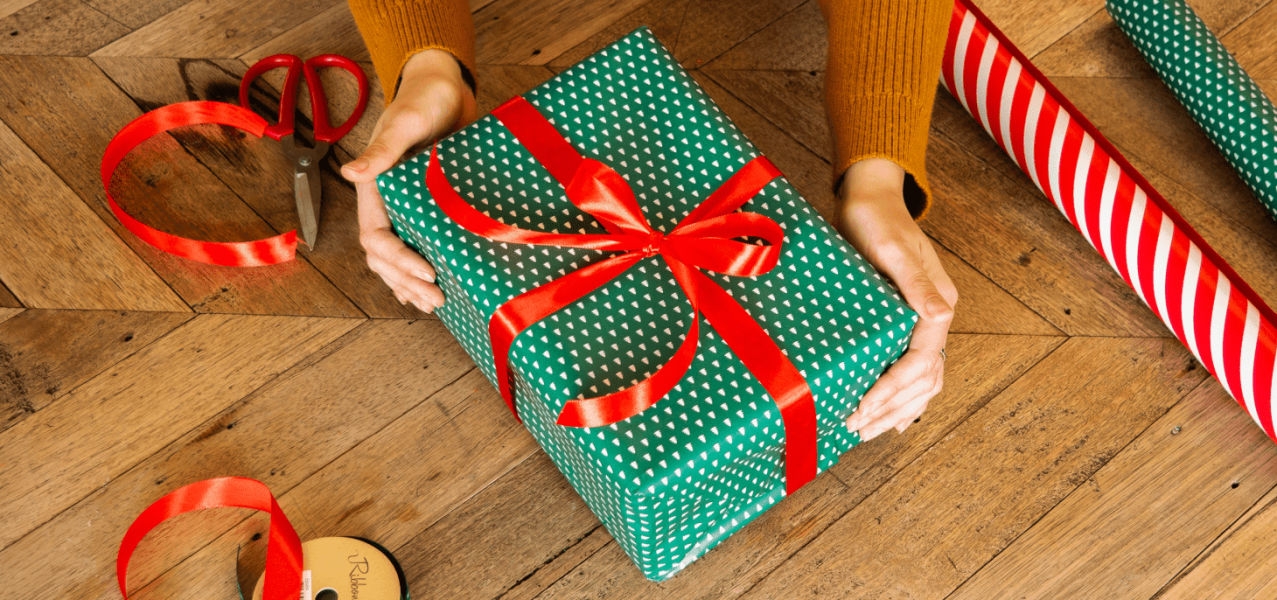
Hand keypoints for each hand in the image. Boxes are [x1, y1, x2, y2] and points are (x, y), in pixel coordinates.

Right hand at [340, 49, 477, 312]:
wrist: (445, 91)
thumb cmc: (425, 101)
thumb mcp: (407, 122)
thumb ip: (383, 149)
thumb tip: (352, 172)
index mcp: (375, 188)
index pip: (376, 237)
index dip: (399, 259)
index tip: (428, 272)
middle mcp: (385, 204)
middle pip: (383, 257)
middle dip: (405, 282)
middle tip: (436, 300)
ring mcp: (404, 210)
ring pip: (395, 259)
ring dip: (409, 285)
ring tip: (434, 304)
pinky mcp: (424, 211)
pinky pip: (413, 248)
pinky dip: (415, 274)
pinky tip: (427, 292)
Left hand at [835, 159, 956, 441]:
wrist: (869, 198)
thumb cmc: (875, 219)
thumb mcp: (890, 246)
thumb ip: (914, 281)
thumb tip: (939, 316)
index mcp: (937, 305)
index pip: (920, 362)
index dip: (892, 390)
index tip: (862, 408)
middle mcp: (935, 317)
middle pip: (924, 379)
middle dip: (891, 409)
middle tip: (856, 430)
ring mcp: (921, 321)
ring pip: (921, 380)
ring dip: (896, 409)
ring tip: (866, 430)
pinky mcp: (903, 321)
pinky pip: (911, 368)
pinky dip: (902, 396)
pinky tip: (889, 416)